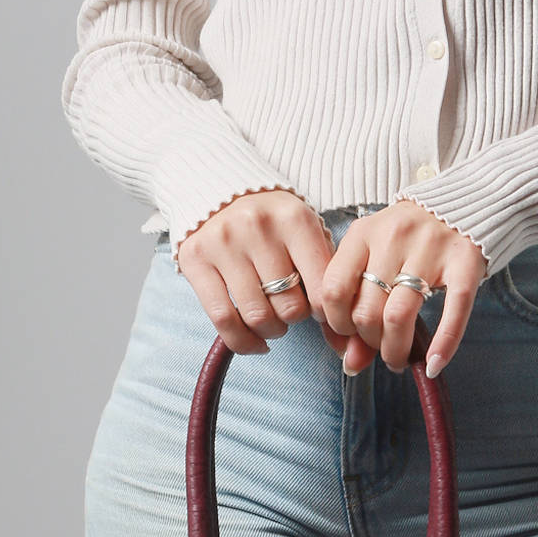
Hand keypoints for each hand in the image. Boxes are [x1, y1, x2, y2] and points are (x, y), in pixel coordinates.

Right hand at [174, 189, 346, 355]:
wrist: (221, 192)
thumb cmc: (275, 225)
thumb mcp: (306, 236)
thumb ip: (326, 279)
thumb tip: (342, 344)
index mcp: (295, 219)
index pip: (321, 289)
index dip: (325, 313)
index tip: (319, 312)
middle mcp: (258, 227)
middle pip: (290, 307)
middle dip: (295, 319)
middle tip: (291, 311)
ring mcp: (223, 243)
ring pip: (257, 317)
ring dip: (271, 331)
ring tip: (273, 322)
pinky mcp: (195, 259)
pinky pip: (222, 319)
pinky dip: (242, 341)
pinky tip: (254, 341)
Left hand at [320, 200, 488, 378]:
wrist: (464, 201)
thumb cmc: (409, 238)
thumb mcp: (376, 255)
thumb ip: (357, 302)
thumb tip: (351, 364)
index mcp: (363, 233)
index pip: (333, 289)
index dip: (336, 323)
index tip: (349, 335)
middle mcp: (394, 237)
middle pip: (366, 310)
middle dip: (369, 342)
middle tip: (380, 350)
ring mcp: (431, 248)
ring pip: (399, 316)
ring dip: (396, 349)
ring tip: (399, 359)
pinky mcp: (466, 260)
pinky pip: (453, 311)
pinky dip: (443, 345)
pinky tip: (434, 365)